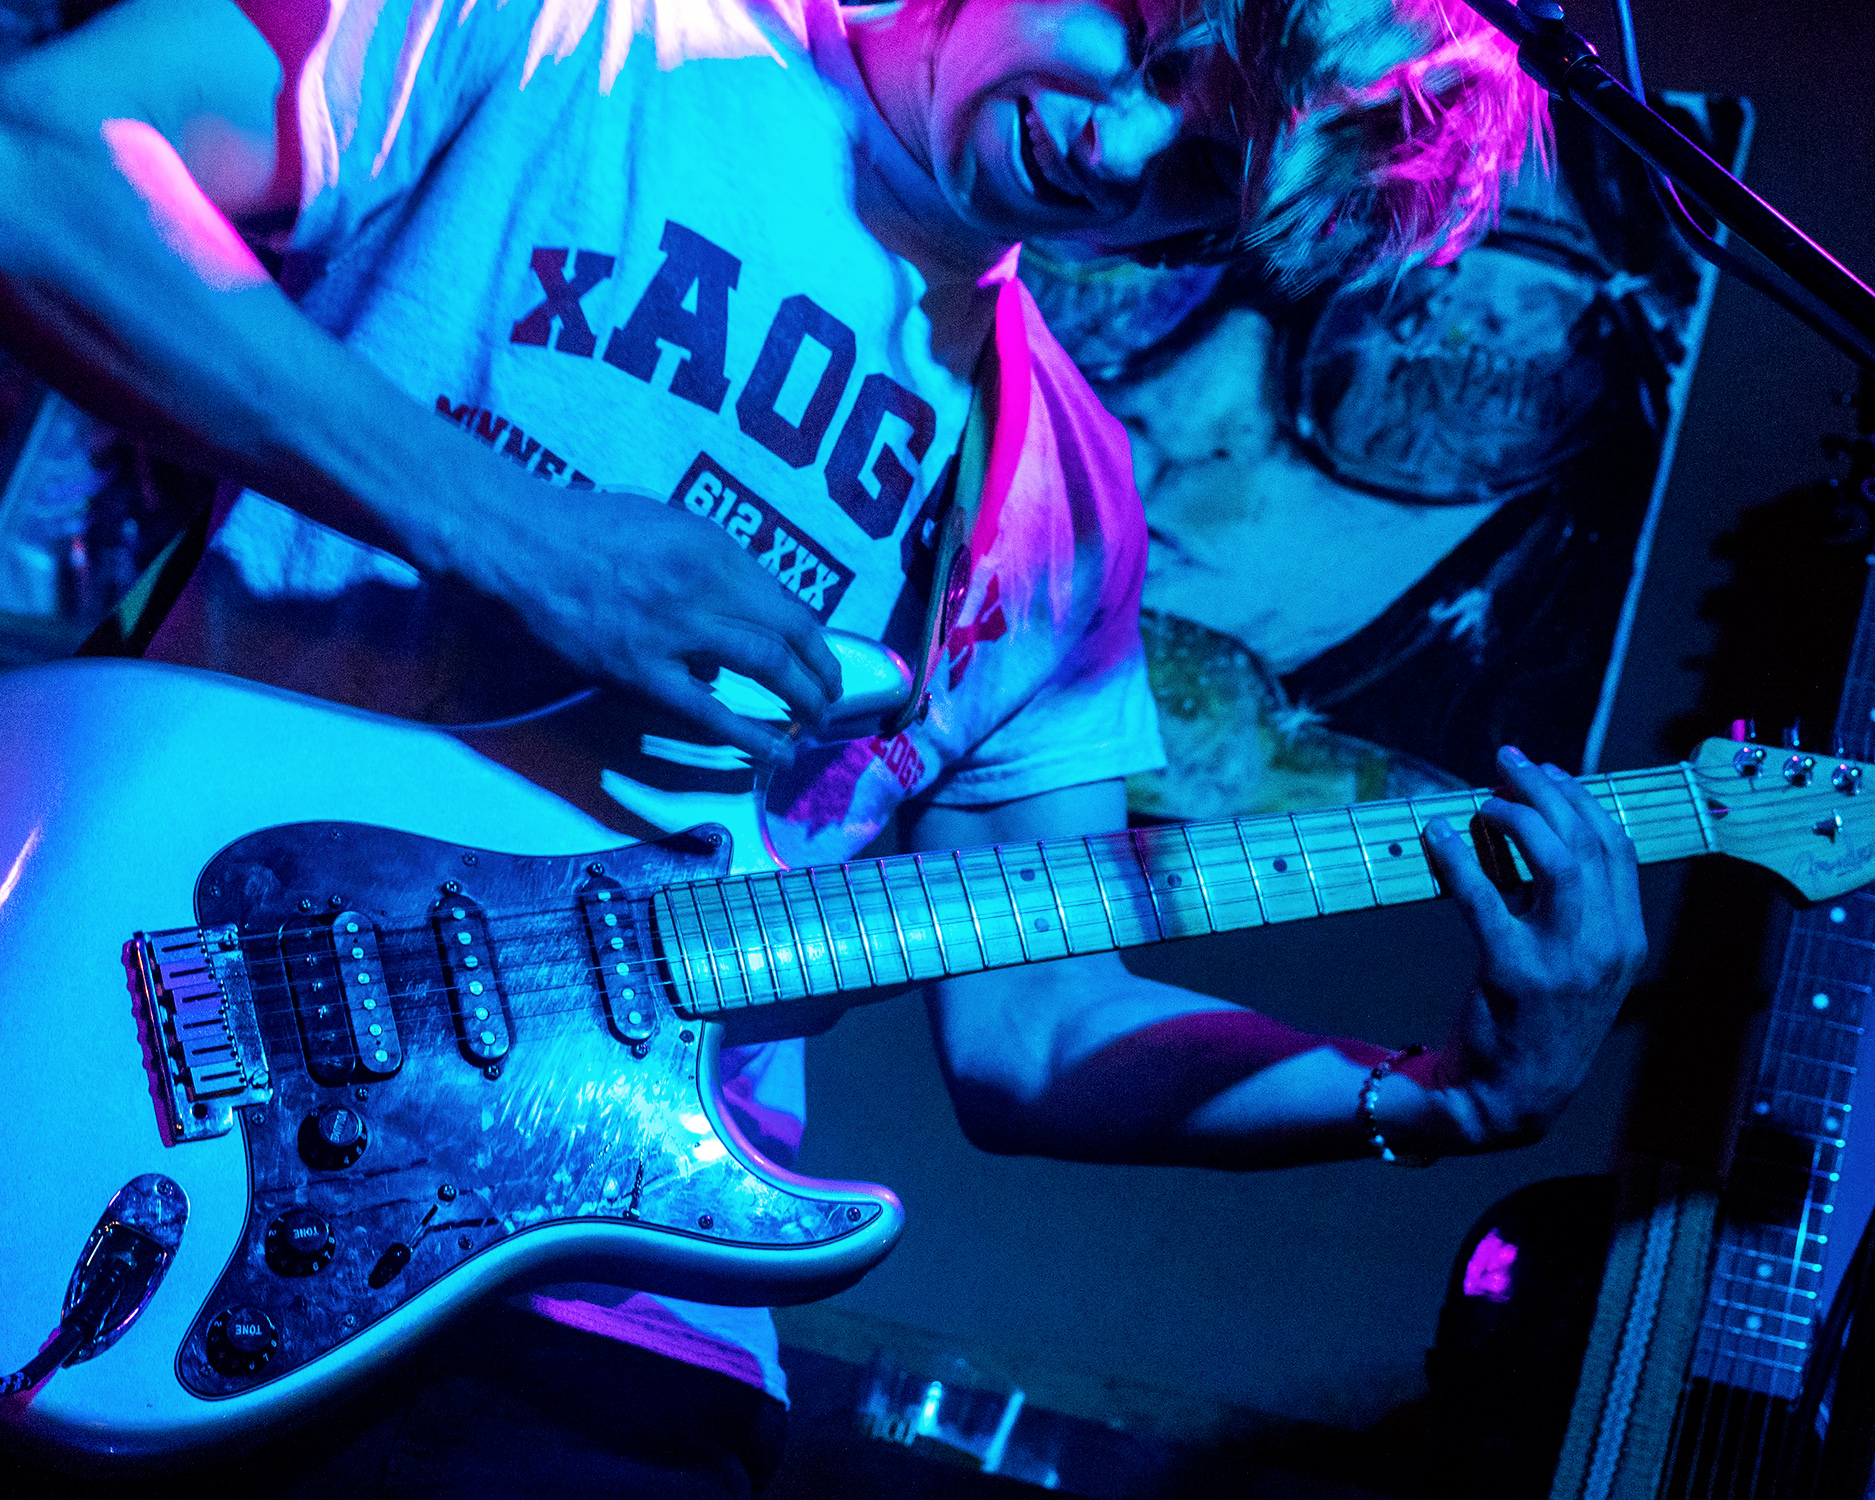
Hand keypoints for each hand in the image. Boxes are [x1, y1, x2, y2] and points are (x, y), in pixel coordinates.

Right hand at [467, 486, 842, 760]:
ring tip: (817, 722)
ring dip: (804, 698)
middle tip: (834, 697)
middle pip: (789, 634)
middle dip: (823, 671)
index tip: (823, 658)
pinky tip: (774, 752)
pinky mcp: (640, 671)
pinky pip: (707, 713)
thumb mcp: (665, 528)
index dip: (815, 637)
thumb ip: (709, 572)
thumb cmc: (588, 529)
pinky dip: (750, 735)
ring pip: (766, 667)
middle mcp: (705, 584)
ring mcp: (675, 630)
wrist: (518, 543)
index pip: (785, 600)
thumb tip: (734, 630)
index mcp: (713, 547)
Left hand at [1425, 746, 1646, 1145]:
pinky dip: (1457, 858)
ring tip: (1482, 799)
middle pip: (1588, 842)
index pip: (1617, 849)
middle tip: (1508, 762)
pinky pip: (1484, 896)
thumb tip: (1528, 831)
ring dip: (1514, 816)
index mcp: (1628, 941)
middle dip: (1547, 790)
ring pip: (1555, 859)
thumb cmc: (1534, 1024)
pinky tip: (1435, 836)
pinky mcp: (1514, 973)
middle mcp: (1608, 947)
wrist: (1509, 1101)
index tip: (1546, 772)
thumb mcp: (1574, 967)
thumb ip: (1566, 909)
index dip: (1581, 801)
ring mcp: (1566, 961)